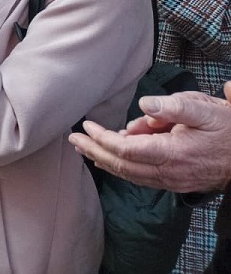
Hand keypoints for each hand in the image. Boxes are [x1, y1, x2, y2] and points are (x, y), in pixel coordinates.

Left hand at [69, 81, 230, 193]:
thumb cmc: (226, 128)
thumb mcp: (203, 110)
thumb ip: (173, 107)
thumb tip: (144, 106)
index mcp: (173, 153)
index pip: (126, 150)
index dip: (103, 138)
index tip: (87, 125)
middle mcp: (170, 172)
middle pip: (122, 166)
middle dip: (94, 151)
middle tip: (73, 139)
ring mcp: (172, 181)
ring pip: (130, 174)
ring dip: (104, 160)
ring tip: (83, 148)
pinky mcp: (175, 182)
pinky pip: (141, 177)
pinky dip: (122, 167)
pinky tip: (110, 158)